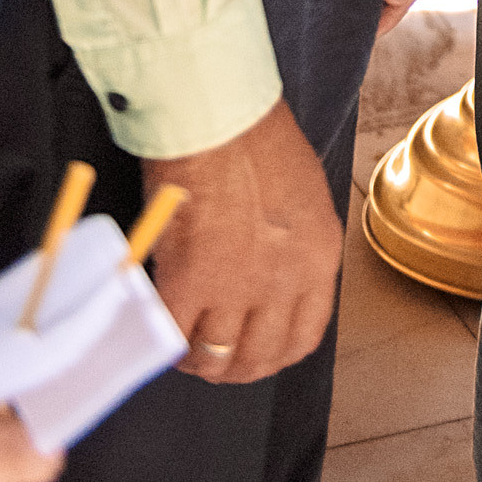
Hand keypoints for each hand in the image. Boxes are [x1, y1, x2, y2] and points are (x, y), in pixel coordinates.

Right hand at [142, 97, 343, 386]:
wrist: (220, 115)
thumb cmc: (259, 141)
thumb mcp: (303, 199)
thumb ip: (292, 250)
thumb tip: (267, 284)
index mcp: (320, 258)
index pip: (304, 337)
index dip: (273, 354)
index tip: (254, 350)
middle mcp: (284, 281)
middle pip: (258, 357)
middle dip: (233, 366)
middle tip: (212, 357)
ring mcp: (236, 285)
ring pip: (214, 355)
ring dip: (197, 358)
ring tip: (184, 344)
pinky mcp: (189, 280)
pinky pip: (174, 335)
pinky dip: (165, 342)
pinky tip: (161, 329)